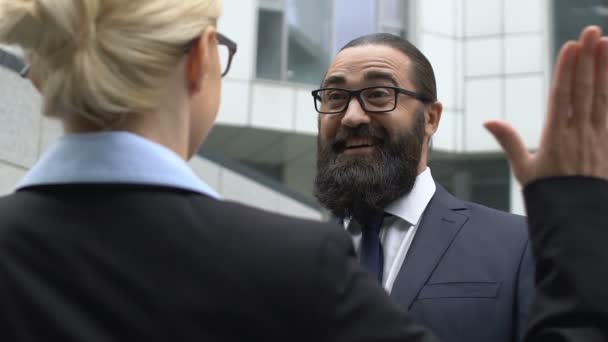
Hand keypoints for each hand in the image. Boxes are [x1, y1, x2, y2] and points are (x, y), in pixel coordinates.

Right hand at [485, 26, 607, 186]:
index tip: (571, 47)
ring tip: (607, 43)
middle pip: (584, 90)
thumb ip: (509, 141)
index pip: (563, 97)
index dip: (567, 70)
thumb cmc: (548, 194)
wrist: (577, 219)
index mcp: (556, 139)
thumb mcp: (524, 169)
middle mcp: (580, 135)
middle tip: (591, 32)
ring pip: (603, 97)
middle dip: (588, 60)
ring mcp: (598, 138)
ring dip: (605, 69)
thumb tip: (488, 120)